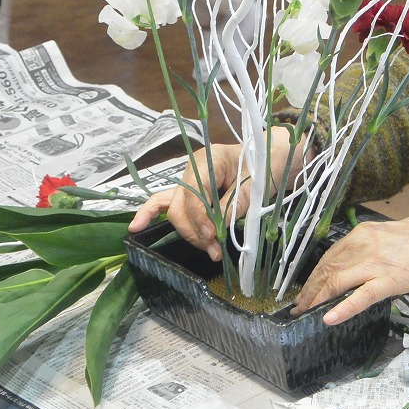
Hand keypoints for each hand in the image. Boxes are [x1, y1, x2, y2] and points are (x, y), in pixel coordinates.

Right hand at [129, 133, 311, 260]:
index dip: (201, 218)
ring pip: (175, 212)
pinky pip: (164, 202)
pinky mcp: (190, 192)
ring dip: (190, 234)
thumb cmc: (266, 166)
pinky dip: (150, 214)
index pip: (194, 194)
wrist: (273, 158)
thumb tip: (217, 228)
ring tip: (211, 250)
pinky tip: (135, 227)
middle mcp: (192, 169)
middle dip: (196, 231)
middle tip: (216, 249)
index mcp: (208, 160)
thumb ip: (234, 204)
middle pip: (180, 207)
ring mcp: (188, 180)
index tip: (214, 236)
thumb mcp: (256, 185)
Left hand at [294, 205, 408, 324]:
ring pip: (337, 281)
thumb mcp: (393, 239)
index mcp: (364, 233)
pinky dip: (343, 307)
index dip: (314, 274)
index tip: (306, 288)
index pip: (330, 256)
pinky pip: (361, 296)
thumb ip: (373, 250)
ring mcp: (376, 263)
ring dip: (318, 298)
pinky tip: (330, 318)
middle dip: (311, 289)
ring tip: (305, 313)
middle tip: (299, 306)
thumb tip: (359, 266)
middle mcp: (364, 245)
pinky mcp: (390, 279)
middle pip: (327, 269)